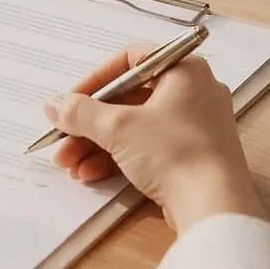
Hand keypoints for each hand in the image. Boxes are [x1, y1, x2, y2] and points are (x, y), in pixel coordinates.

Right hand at [45, 45, 265, 234]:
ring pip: (136, 126)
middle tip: (63, 138)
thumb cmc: (174, 153)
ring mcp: (195, 126)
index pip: (130, 61)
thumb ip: (81, 112)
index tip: (71, 101)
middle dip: (90, 122)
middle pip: (128, 98)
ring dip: (98, 143)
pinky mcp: (193, 155)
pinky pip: (149, 147)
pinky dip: (119, 157)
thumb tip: (54, 105)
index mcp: (184, 70)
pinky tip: (90, 174)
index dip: (95, 80)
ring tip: (70, 164)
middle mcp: (194, 92)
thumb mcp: (118, 128)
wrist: (214, 207)